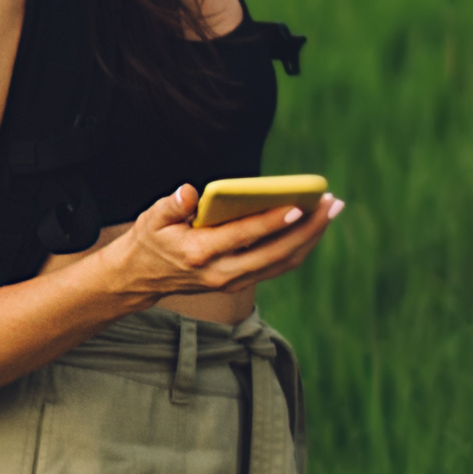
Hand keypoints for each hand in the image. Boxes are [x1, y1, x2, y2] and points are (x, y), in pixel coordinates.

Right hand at [86, 181, 336, 314]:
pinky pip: (278, 265)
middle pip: (276, 253)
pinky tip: (314, 225)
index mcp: (199, 254)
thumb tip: (190, 192)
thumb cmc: (150, 240)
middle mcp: (222, 273)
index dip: (272, 222)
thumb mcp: (151, 219)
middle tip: (332, 203)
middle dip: (308, 228)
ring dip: (311, 237)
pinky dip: (300, 245)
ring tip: (331, 210)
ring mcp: (234, 281)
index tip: (299, 205)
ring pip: (283, 262)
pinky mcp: (241, 281)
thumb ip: (171, 204)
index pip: (244, 236)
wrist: (140, 279)